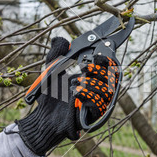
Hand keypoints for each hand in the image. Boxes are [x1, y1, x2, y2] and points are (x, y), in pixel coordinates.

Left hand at [16, 37, 118, 155]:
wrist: (43, 117)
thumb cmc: (50, 96)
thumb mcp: (51, 71)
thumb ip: (56, 54)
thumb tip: (60, 39)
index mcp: (93, 79)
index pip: (109, 68)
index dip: (106, 61)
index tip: (95, 56)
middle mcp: (98, 91)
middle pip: (113, 78)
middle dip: (100, 71)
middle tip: (84, 68)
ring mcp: (97, 104)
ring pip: (107, 91)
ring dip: (91, 84)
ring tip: (75, 83)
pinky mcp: (93, 116)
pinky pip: (99, 104)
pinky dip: (89, 96)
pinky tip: (76, 93)